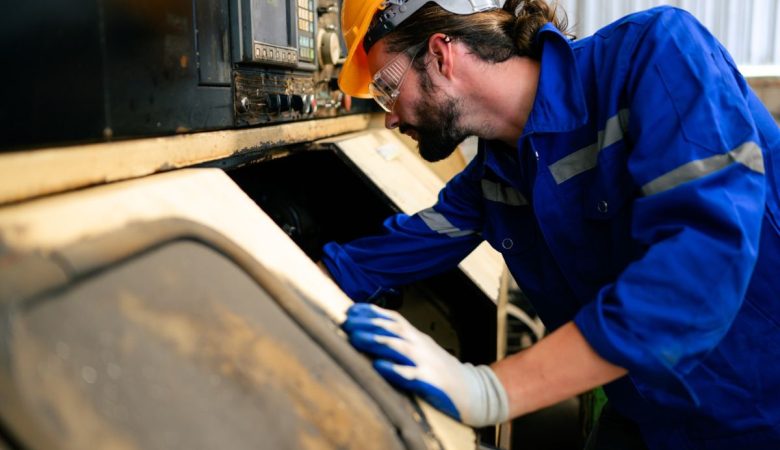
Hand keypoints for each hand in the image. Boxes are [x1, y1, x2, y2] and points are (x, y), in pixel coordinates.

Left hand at [342, 303, 508, 426]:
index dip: (372, 313)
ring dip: (376, 341)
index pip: (392, 319)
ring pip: (398, 347)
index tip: (350, 309)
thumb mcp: (420, 351)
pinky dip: (393, 369)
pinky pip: (409, 374)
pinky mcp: (429, 382)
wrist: (474, 391)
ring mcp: (425, 362)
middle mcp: (420, 346)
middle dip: (368, 324)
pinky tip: (378, 366)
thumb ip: (400, 341)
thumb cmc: (441, 371)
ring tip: (356, 338)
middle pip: (392, 329)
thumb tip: (372, 333)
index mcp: (416, 338)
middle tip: (347, 322)